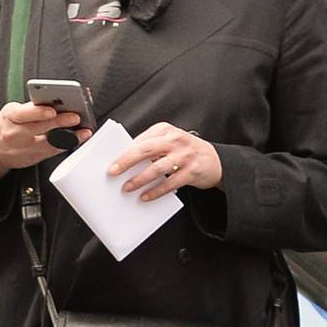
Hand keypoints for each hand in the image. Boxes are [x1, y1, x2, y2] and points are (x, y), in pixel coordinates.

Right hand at [0, 101, 91, 186]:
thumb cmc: (6, 125)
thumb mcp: (12, 111)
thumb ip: (31, 108)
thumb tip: (55, 102)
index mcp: (10, 117)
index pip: (23, 114)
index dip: (39, 113)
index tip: (52, 110)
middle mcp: (16, 133)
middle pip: (39, 128)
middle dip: (59, 122)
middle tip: (75, 117)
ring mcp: (25, 148)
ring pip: (48, 143)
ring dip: (68, 137)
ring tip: (82, 131)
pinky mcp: (33, 157)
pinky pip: (52, 151)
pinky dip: (66, 144)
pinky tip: (77, 139)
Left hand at [107, 123, 222, 201]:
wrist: (215, 160)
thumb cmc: (185, 151)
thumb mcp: (168, 142)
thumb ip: (150, 148)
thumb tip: (124, 161)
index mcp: (165, 130)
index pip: (140, 140)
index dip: (124, 152)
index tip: (111, 162)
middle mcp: (175, 140)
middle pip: (146, 150)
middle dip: (127, 162)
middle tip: (113, 173)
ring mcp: (185, 155)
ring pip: (157, 168)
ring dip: (139, 179)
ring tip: (127, 188)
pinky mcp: (192, 171)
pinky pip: (170, 183)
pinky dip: (156, 191)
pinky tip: (145, 196)